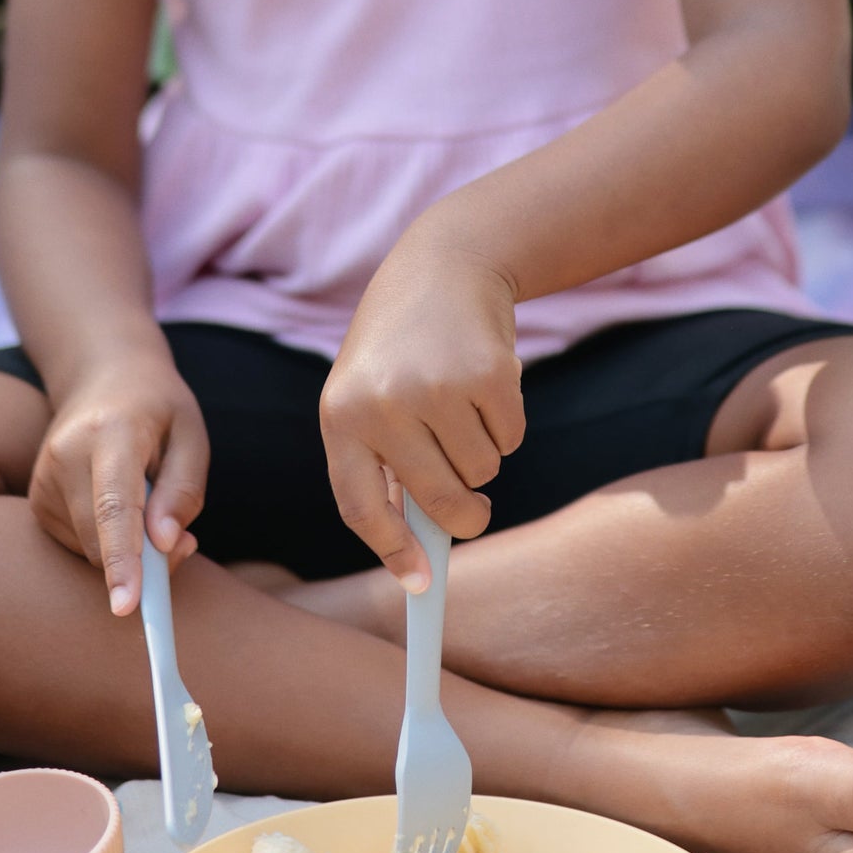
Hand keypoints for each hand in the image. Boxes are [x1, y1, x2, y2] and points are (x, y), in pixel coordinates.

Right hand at [27, 354, 207, 614]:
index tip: (127, 606)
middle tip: (185, 543)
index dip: (122, 559)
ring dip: (127, 551)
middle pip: (99, 538)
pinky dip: (107, 543)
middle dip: (144, 563)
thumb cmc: (158, 407)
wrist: (103, 374)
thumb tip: (166, 545)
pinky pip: (77, 544)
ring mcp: (43, 478)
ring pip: (87, 548)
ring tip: (152, 505)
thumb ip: (183, 490)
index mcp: (111, 433)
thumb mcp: (191, 435)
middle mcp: (66, 455)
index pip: (114, 506)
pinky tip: (124, 506)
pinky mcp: (36, 499)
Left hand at [320, 232, 525, 589]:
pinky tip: (484, 384)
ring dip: (482, 454)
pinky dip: (506, 425)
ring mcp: (438, 389)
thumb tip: (419, 551)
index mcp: (340, 417)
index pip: (360, 508)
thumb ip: (383, 466)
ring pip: (481, 472)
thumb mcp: (367, 397)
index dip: (393, 552)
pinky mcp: (489, 376)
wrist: (442, 267)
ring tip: (461, 406)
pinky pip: (511, 440)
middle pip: (438, 500)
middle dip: (465, 516)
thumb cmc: (399, 349)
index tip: (420, 585)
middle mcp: (384, 405)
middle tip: (475, 514)